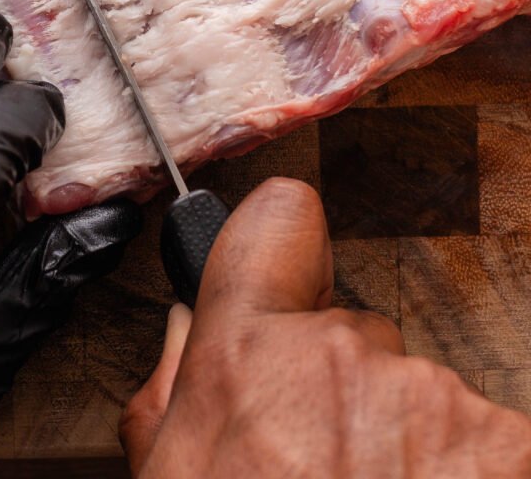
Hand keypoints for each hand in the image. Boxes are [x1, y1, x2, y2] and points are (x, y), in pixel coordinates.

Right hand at [121, 178, 530, 477]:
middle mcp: (346, 357)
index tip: (291, 266)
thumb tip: (192, 326)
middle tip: (323, 469)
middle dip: (340, 389)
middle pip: (353, 332)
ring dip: (404, 446)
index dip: (283, 238)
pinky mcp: (514, 449)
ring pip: (418, 394)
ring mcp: (439, 404)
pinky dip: (463, 477)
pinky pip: (486, 439)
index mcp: (247, 356)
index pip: (279, 219)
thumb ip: (176, 388)